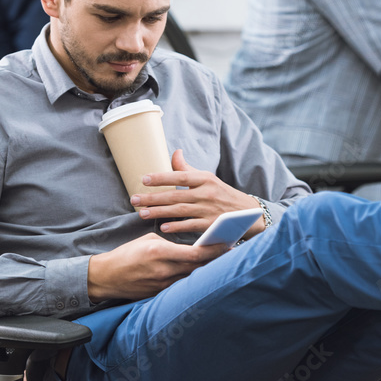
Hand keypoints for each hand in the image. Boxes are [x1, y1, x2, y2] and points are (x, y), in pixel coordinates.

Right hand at [87, 232, 227, 301]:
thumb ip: (171, 242)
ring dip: (206, 271)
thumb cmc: (127, 254)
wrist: (106, 277)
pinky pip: (181, 287)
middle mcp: (164, 270)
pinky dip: (192, 281)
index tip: (228, 244)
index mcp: (161, 252)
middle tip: (231, 253)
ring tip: (221, 263)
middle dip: (216, 260)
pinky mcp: (159, 294)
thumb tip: (190, 246)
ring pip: (192, 278)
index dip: (214, 250)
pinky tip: (201, 275)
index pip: (196, 254)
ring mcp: (162, 285)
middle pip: (199, 267)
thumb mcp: (148, 240)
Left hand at [130, 150, 264, 237]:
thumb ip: (188, 169)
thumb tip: (175, 152)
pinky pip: (190, 225)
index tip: (144, 179)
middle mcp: (207, 193)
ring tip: (142, 213)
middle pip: (175, 194)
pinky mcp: (211, 225)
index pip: (180, 175)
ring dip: (159, 212)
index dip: (162, 177)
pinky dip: (177, 226)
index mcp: (205, 179)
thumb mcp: (207, 178)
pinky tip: (163, 227)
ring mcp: (209, 210)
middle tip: (134, 199)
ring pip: (179, 210)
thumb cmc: (222, 194)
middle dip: (153, 197)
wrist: (247, 214)